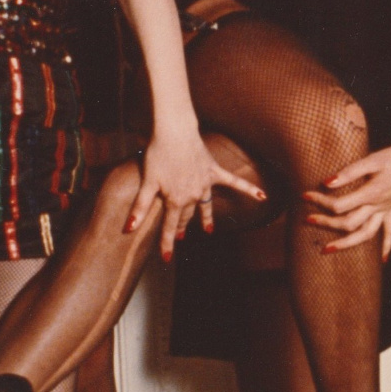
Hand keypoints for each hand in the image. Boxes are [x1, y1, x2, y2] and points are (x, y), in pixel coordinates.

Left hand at [127, 129, 266, 262]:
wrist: (175, 132)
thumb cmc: (158, 154)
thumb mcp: (147, 183)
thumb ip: (140, 208)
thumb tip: (128, 229)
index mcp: (176, 200)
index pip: (169, 226)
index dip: (166, 244)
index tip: (166, 259)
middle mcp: (193, 195)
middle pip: (186, 215)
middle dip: (181, 226)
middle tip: (179, 236)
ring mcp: (205, 184)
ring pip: (205, 205)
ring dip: (205, 217)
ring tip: (207, 229)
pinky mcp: (214, 171)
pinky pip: (234, 182)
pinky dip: (247, 189)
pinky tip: (262, 196)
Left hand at [302, 139, 390, 259]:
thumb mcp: (373, 159)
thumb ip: (350, 172)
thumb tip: (327, 182)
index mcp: (371, 194)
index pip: (340, 205)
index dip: (320, 202)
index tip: (305, 196)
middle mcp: (378, 207)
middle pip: (348, 223)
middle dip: (326, 224)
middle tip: (307, 220)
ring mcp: (387, 210)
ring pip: (366, 234)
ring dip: (346, 244)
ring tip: (327, 249)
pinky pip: (390, 232)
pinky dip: (386, 246)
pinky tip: (381, 260)